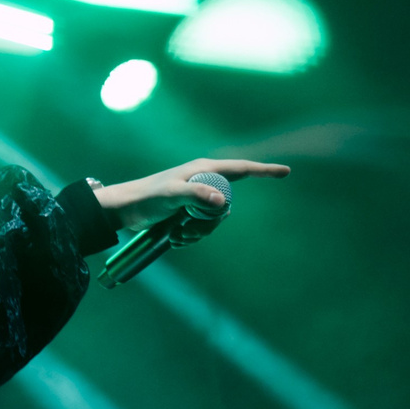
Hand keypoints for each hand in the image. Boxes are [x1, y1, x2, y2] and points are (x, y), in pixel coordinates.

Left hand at [93, 158, 290, 240]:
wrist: (123, 210)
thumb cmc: (145, 197)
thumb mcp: (170, 196)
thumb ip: (196, 196)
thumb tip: (223, 203)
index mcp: (203, 170)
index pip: (241, 169)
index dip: (264, 171)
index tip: (286, 172)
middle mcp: (203, 182)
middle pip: (226, 206)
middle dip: (210, 224)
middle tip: (186, 229)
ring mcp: (196, 198)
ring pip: (214, 221)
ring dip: (198, 233)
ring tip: (176, 235)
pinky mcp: (188, 213)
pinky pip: (202, 228)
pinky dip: (191, 237)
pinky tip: (174, 239)